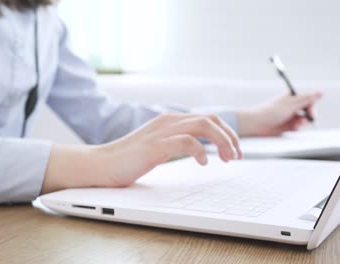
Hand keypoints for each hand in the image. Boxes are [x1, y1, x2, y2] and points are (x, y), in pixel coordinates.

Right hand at [41, 113, 241, 192]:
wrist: (102, 164)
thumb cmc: (128, 158)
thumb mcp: (159, 146)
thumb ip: (177, 142)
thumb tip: (199, 149)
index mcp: (171, 120)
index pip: (208, 118)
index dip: (226, 133)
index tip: (234, 151)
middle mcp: (169, 121)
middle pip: (211, 119)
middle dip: (230, 137)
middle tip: (238, 156)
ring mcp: (162, 131)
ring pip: (203, 125)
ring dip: (222, 142)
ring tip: (228, 159)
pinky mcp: (156, 145)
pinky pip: (186, 141)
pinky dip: (200, 151)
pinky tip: (204, 163)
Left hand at [237, 92, 321, 136]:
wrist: (257, 124)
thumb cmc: (270, 112)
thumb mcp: (291, 104)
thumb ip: (307, 99)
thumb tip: (321, 92)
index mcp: (292, 97)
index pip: (309, 100)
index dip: (311, 107)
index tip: (311, 114)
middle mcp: (292, 106)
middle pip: (308, 110)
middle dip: (308, 116)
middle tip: (305, 121)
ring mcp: (289, 116)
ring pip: (304, 120)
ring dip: (302, 123)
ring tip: (296, 125)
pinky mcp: (287, 126)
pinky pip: (298, 127)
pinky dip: (297, 128)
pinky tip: (292, 129)